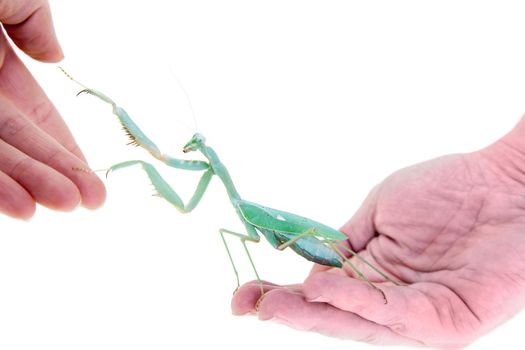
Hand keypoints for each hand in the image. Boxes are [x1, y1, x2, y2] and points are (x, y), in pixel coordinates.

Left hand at [0, 0, 104, 218]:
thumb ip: (34, 19)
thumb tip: (55, 56)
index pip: (35, 116)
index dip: (64, 148)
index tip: (90, 177)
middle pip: (17, 143)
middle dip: (55, 172)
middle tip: (92, 202)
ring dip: (25, 185)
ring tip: (63, 207)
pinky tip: (18, 206)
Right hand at [232, 117, 524, 347]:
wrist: (503, 182)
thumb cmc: (446, 190)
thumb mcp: (379, 214)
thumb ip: (344, 245)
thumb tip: (307, 269)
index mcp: (372, 276)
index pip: (319, 293)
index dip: (279, 295)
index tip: (241, 294)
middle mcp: (390, 301)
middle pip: (331, 315)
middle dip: (287, 311)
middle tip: (247, 304)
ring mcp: (417, 315)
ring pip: (356, 322)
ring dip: (313, 313)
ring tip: (274, 303)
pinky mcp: (446, 323)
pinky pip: (394, 316)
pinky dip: (356, 304)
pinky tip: (323, 290)